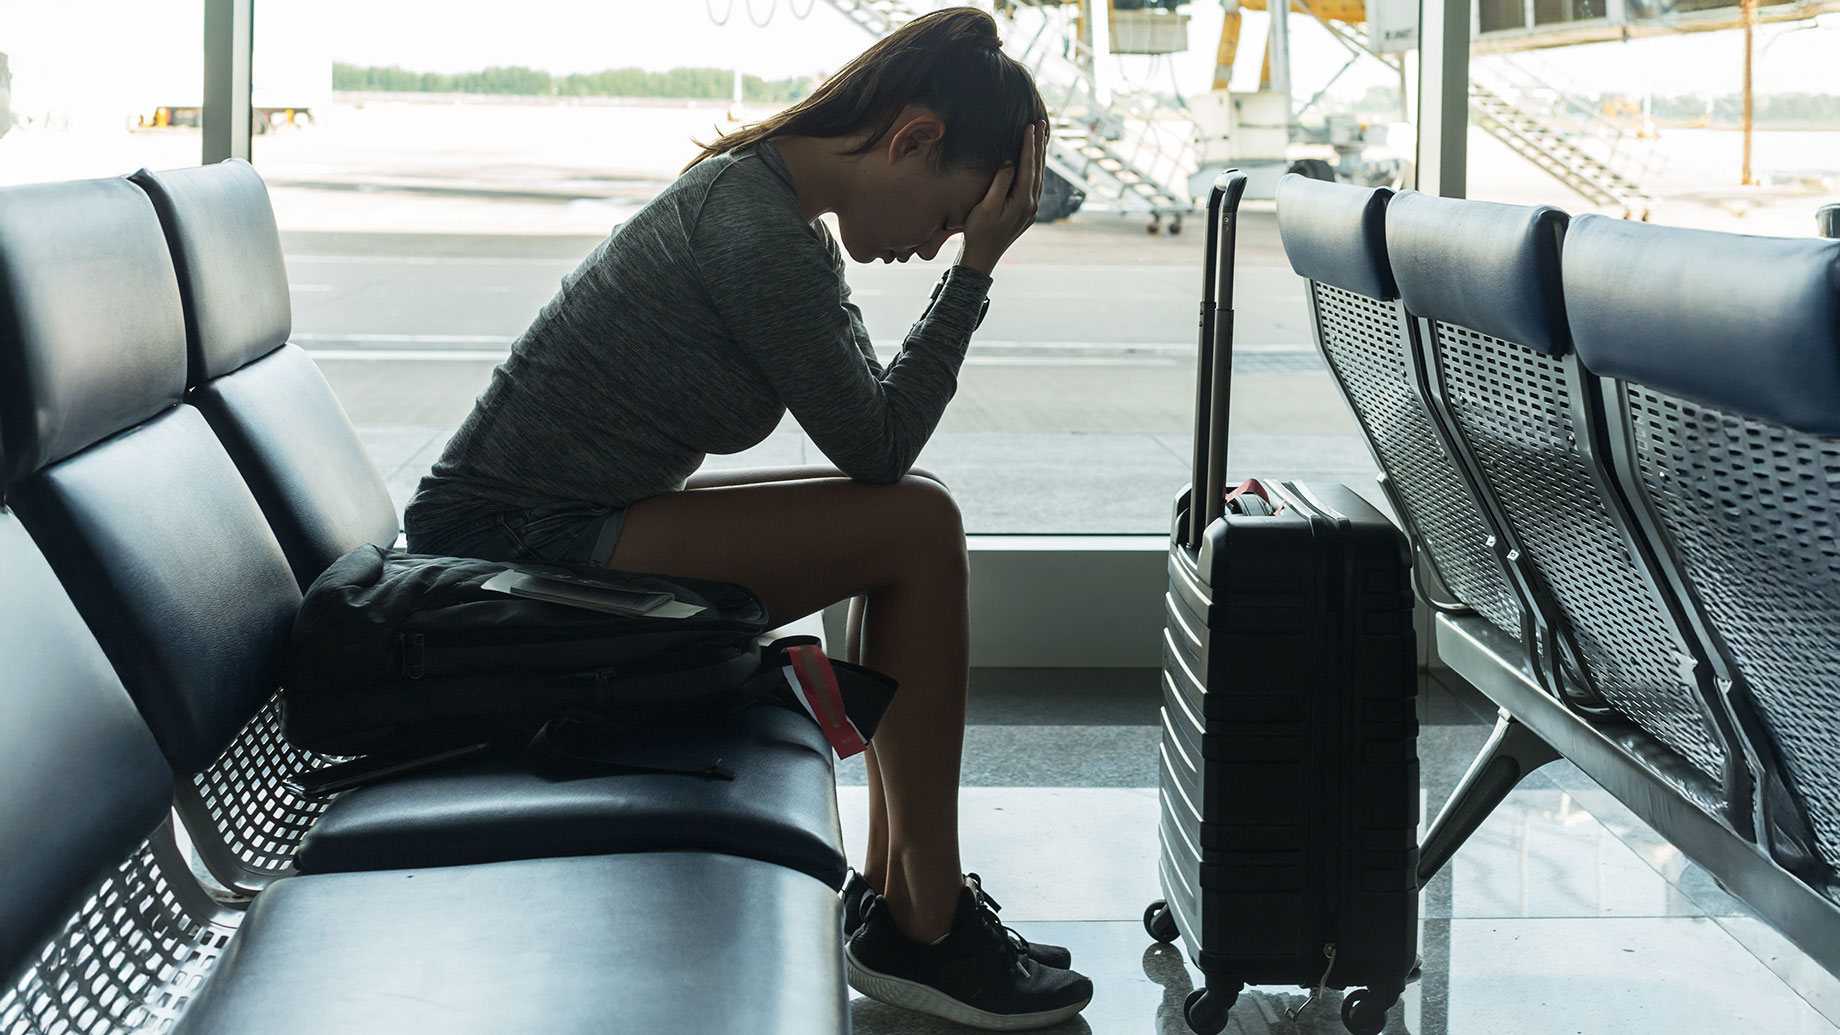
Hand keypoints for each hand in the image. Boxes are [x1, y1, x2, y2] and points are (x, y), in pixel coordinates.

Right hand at [958, 119, 1048, 275]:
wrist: (981, 257)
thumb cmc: (979, 232)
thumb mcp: (987, 207)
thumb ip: (1000, 183)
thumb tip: (1010, 163)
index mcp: (1023, 201)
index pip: (1028, 167)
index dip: (1029, 145)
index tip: (1030, 126)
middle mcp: (1032, 205)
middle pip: (1038, 169)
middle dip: (1039, 145)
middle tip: (1041, 123)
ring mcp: (1030, 210)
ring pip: (1039, 177)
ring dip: (1039, 156)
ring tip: (1041, 137)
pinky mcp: (1025, 213)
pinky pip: (1034, 185)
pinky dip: (1035, 169)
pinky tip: (1034, 163)